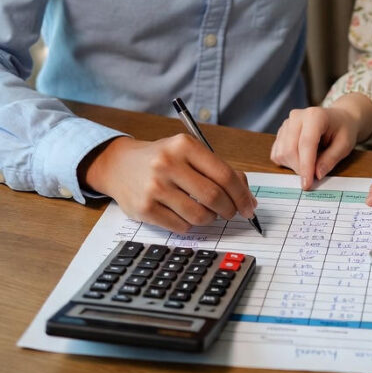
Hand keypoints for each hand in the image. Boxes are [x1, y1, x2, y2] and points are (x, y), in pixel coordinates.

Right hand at [78, 135, 257, 231]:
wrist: (120, 165)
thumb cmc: (163, 158)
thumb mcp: (188, 152)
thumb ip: (217, 168)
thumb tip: (246, 197)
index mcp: (185, 145)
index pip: (224, 174)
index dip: (242, 195)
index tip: (250, 206)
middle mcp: (168, 163)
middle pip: (214, 196)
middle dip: (229, 210)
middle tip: (232, 213)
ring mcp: (155, 187)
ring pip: (198, 215)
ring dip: (210, 219)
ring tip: (207, 212)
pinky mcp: (144, 208)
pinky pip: (180, 226)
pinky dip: (190, 225)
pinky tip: (185, 215)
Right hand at [270, 94, 371, 189]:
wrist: (338, 118)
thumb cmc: (343, 130)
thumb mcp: (345, 145)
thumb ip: (331, 159)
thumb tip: (317, 174)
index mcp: (315, 116)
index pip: (306, 144)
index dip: (306, 166)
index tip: (307, 184)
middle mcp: (297, 116)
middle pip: (290, 149)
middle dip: (300, 168)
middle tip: (313, 176)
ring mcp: (287, 123)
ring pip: (281, 152)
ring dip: (293, 166)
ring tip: (310, 164)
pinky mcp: (282, 131)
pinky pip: (277, 152)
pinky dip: (286, 161)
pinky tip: (300, 159)